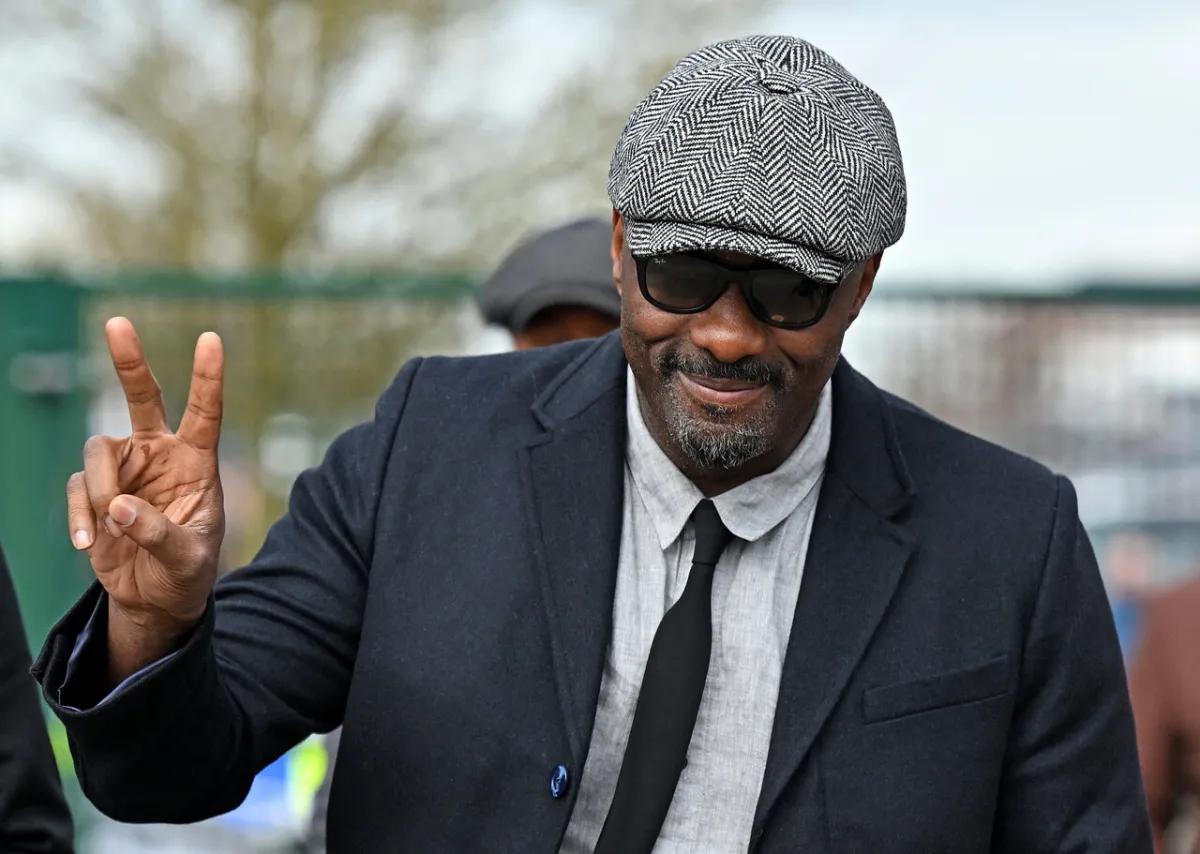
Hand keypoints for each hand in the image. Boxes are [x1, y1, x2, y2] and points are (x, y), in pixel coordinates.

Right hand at [67, 318, 225, 639]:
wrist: (157, 598)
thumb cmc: (187, 572)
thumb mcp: (187, 559)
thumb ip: (158, 534)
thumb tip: (119, 508)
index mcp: (198, 462)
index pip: (205, 412)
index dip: (208, 376)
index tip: (211, 338)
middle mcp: (161, 455)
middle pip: (143, 398)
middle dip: (130, 361)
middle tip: (117, 323)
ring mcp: (126, 469)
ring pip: (99, 452)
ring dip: (101, 488)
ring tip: (110, 527)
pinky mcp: (96, 490)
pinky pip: (79, 488)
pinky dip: (80, 515)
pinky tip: (89, 544)